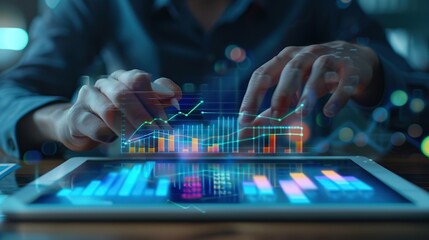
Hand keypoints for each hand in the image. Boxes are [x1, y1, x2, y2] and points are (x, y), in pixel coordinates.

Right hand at [55, 69, 181, 150]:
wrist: (79, 124)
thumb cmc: (117, 115)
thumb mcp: (139, 105)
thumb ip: (158, 98)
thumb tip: (176, 94)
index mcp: (123, 78)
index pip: (139, 79)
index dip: (155, 99)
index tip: (166, 119)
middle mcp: (105, 84)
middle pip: (125, 94)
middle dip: (144, 117)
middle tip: (157, 135)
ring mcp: (88, 98)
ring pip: (109, 110)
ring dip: (129, 128)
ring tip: (142, 141)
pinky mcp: (76, 116)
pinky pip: (91, 124)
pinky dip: (105, 133)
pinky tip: (113, 141)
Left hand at [239, 41, 381, 125]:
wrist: (355, 59)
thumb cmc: (314, 74)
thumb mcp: (292, 87)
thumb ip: (271, 108)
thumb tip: (248, 130)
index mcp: (284, 59)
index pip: (263, 74)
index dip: (252, 96)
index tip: (244, 119)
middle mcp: (305, 54)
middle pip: (290, 70)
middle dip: (281, 93)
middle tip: (274, 115)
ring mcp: (329, 58)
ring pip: (318, 70)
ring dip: (309, 91)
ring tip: (303, 111)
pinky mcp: (351, 68)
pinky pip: (345, 81)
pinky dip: (337, 96)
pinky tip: (329, 112)